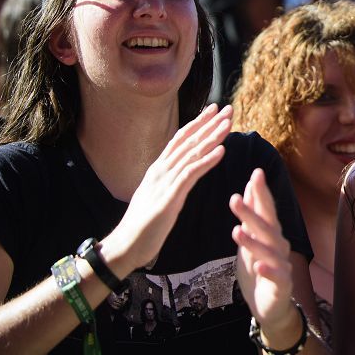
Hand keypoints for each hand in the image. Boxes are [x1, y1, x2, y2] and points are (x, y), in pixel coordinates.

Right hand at [102, 104, 231, 273]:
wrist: (125, 245)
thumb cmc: (143, 224)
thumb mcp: (156, 195)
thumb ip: (168, 180)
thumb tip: (180, 171)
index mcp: (158, 169)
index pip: (180, 139)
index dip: (198, 123)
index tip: (214, 109)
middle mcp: (160, 170)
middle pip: (188, 140)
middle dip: (209, 123)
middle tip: (228, 108)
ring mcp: (164, 182)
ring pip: (192, 153)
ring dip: (212, 137)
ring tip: (228, 124)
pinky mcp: (169, 197)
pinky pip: (190, 175)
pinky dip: (206, 161)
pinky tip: (221, 152)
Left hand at [231, 168, 298, 345]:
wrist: (270, 304)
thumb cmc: (260, 267)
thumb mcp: (252, 239)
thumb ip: (252, 216)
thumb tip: (249, 186)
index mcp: (271, 233)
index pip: (267, 209)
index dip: (262, 192)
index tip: (256, 173)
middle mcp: (279, 245)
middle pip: (267, 226)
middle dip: (252, 212)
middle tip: (234, 198)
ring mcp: (282, 264)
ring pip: (269, 250)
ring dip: (253, 240)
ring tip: (237, 230)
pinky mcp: (281, 284)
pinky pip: (276, 276)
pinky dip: (269, 270)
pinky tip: (259, 266)